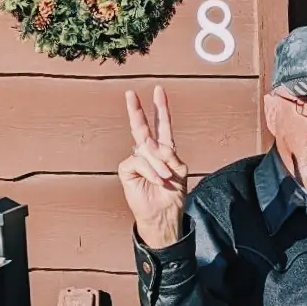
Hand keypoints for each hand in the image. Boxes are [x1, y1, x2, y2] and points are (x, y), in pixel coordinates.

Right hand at [117, 86, 187, 249]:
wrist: (164, 214)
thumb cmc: (173, 194)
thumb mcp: (179, 171)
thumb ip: (169, 155)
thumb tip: (151, 145)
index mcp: (164, 150)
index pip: (162, 125)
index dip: (160, 108)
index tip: (159, 91)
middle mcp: (149, 152)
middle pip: (143, 127)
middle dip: (137, 110)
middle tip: (131, 93)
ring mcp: (136, 159)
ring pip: (147, 150)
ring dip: (160, 165)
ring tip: (166, 179)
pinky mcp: (127, 169)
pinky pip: (140, 161)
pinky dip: (151, 171)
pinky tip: (157, 181)